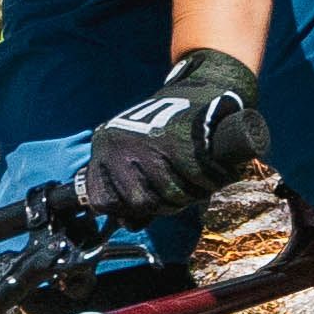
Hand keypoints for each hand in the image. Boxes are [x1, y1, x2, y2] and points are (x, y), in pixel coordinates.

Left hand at [84, 48, 264, 225]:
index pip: (102, 201)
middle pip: (141, 203)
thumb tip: (128, 223)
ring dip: (190, 194)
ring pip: (170, 196)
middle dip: (166, 204)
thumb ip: (128, 188)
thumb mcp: (135, 153)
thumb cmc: (169, 128)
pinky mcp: (178, 143)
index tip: (146, 200)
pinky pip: (195, 183)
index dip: (126, 209)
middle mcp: (119, 146)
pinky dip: (208, 182)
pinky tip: (212, 171)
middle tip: (181, 188)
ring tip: (197, 178)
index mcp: (103, 148)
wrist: (202, 89)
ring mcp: (147, 144)